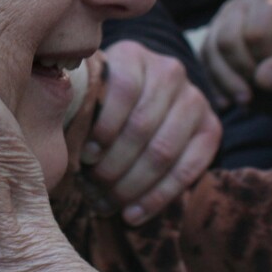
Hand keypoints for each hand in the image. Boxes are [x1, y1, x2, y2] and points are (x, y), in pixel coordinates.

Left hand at [81, 41, 220, 224]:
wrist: (148, 99)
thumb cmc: (102, 103)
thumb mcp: (89, 92)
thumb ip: (78, 106)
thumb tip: (60, 143)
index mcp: (134, 56)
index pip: (124, 90)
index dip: (104, 128)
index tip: (86, 158)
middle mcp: (170, 71)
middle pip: (142, 126)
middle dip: (115, 165)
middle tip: (94, 190)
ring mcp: (195, 98)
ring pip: (163, 150)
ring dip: (132, 185)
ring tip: (109, 205)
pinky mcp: (211, 127)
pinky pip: (188, 169)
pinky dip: (157, 197)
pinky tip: (133, 215)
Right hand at [199, 0, 271, 104]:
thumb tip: (261, 79)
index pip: (256, 34)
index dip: (268, 60)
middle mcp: (244, 0)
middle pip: (227, 40)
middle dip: (245, 72)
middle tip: (265, 89)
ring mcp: (225, 15)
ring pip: (211, 50)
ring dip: (228, 82)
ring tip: (248, 100)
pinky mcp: (215, 34)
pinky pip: (204, 59)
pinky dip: (215, 84)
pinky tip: (230, 101)